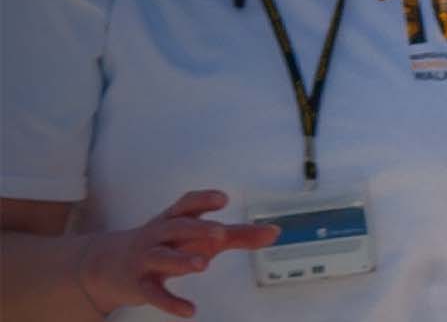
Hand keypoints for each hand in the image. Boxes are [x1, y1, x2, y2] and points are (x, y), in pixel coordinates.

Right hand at [74, 190, 277, 316]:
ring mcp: (146, 259)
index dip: (203, 200)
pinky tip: (190, 310)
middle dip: (197, 228)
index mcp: (174, 219)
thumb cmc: (166, 243)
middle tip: (221, 233)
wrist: (107, 264)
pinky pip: (154, 293)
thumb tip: (275, 231)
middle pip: (176, 228)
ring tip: (204, 264)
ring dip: (181, 260)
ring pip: (162, 257)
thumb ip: (239, 235)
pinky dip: (170, 302)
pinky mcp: (139, 284)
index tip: (222, 199)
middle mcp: (158, 235)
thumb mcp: (199, 236)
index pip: (186, 205)